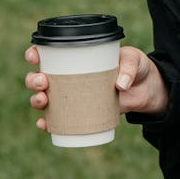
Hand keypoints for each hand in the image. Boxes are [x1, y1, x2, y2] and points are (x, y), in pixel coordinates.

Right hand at [24, 45, 169, 131]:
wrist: (146, 89)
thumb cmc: (135, 67)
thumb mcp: (134, 60)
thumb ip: (128, 69)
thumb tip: (119, 86)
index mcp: (77, 57)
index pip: (49, 53)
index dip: (35, 54)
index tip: (34, 56)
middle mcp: (69, 76)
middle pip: (40, 78)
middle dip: (34, 80)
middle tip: (43, 82)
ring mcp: (72, 96)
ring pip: (44, 98)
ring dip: (37, 100)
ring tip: (43, 100)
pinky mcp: (80, 112)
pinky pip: (58, 120)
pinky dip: (48, 123)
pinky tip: (44, 125)